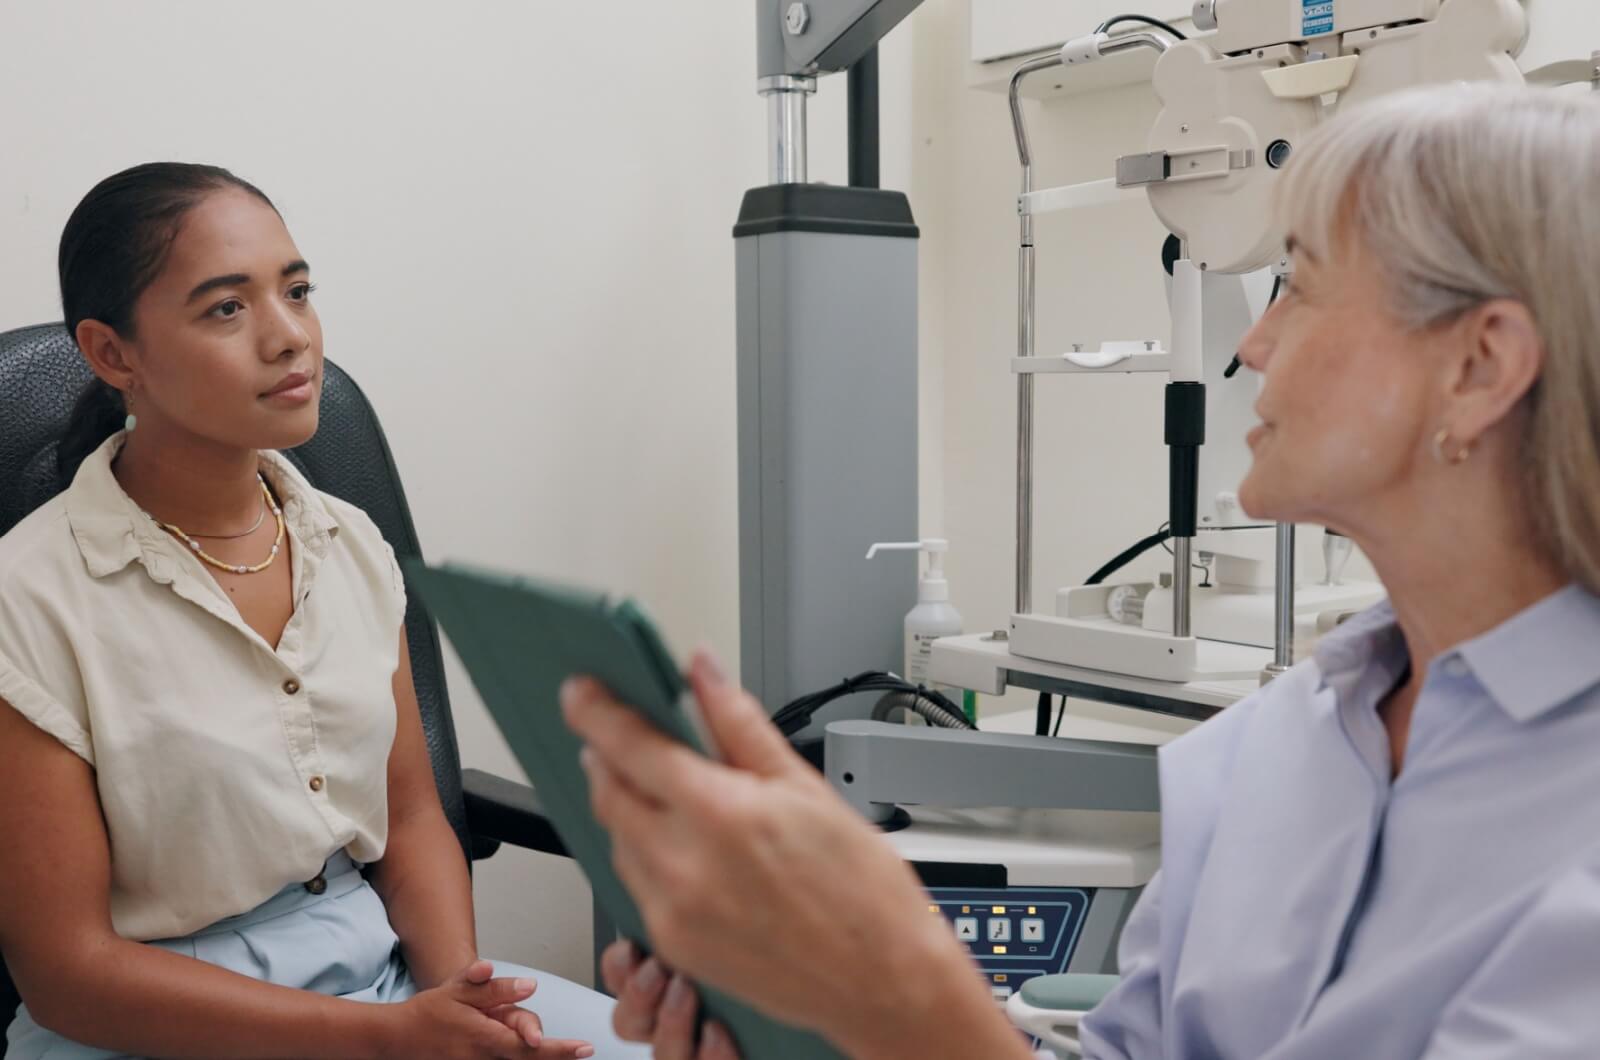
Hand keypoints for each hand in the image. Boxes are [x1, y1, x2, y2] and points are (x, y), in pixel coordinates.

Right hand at [386, 959, 595, 1058]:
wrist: (396, 1038)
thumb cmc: (429, 1012)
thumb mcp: (460, 990)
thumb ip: (495, 989)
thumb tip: (529, 986)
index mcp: (484, 1036)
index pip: (529, 1046)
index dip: (558, 1049)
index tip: (584, 1047)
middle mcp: (483, 1058)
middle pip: (528, 1059)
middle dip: (556, 1055)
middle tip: (583, 1049)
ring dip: (535, 1055)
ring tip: (560, 1047)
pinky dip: (517, 1058)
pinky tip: (531, 1051)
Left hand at [562, 653, 972, 1053]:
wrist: (882, 978)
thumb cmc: (861, 889)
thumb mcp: (806, 786)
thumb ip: (740, 724)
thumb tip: (703, 673)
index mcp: (719, 813)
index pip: (630, 746)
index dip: (596, 711)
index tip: (582, 692)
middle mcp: (684, 865)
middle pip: (610, 792)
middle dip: (606, 757)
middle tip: (619, 736)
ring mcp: (672, 912)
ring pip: (618, 839)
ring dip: (627, 807)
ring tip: (667, 792)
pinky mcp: (674, 946)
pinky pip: (636, 885)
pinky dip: (645, 854)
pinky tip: (683, 845)